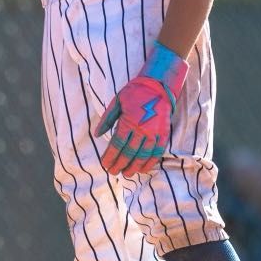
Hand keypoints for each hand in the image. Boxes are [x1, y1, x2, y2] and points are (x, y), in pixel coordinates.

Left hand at [95, 43, 187, 177]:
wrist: (158, 87)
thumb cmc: (135, 93)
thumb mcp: (117, 102)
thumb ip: (107, 119)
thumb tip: (97, 135)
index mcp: (129, 121)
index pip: (117, 144)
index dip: (110, 156)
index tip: (104, 164)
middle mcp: (142, 130)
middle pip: (129, 153)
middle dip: (119, 164)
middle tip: (112, 172)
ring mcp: (154, 134)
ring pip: (143, 156)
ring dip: (133, 167)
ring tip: (125, 173)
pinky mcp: (163, 135)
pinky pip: (156, 154)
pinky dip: (149, 164)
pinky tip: (142, 169)